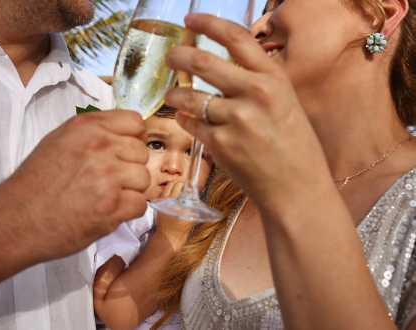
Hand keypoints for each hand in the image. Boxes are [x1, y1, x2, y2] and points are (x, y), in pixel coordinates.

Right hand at [0, 110, 149, 261]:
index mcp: (87, 127)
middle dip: (130, 168)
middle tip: (108, 181)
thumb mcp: (58, 140)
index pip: (135, 122)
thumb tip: (125, 134)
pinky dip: (127, 211)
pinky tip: (107, 211)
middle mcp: (100, 146)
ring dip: (130, 191)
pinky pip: (140, 204)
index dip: (132, 139)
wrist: (15, 219)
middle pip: (142, 152)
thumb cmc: (35, 182)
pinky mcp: (112, 206)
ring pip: (144, 178)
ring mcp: (108, 176)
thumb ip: (93, 132)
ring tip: (106, 197)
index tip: (122, 153)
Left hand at [155, 180, 193, 247]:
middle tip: (185, 188)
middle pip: (172, 184)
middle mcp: (166, 199)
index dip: (185, 184)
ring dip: (173, 186)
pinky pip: (163, 193)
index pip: (179, 185)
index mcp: (175, 201)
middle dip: (180, 184)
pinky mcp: (158, 205)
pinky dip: (168, 191)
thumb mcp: (192, 217)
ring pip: (167, 187)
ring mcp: (161, 201)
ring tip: (179, 189)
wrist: (169, 237)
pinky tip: (173, 195)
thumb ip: (194, 207)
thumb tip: (195, 195)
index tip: (189, 187)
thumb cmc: (182, 229)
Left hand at [164, 14, 332, 210]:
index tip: (190, 20)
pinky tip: (185, 118)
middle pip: (204, 62)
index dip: (208, 24)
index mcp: (274, 78)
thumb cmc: (295, 147)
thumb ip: (258, 83)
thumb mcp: (286, 103)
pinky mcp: (221, 145)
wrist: (297, 188)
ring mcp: (236, 120)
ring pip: (190, 96)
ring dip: (176, 94)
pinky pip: (192, 124)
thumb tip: (226, 68)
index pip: (236, 38)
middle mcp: (255, 93)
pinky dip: (184, 119)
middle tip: (170, 57)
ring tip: (172, 95)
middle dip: (179, 56)